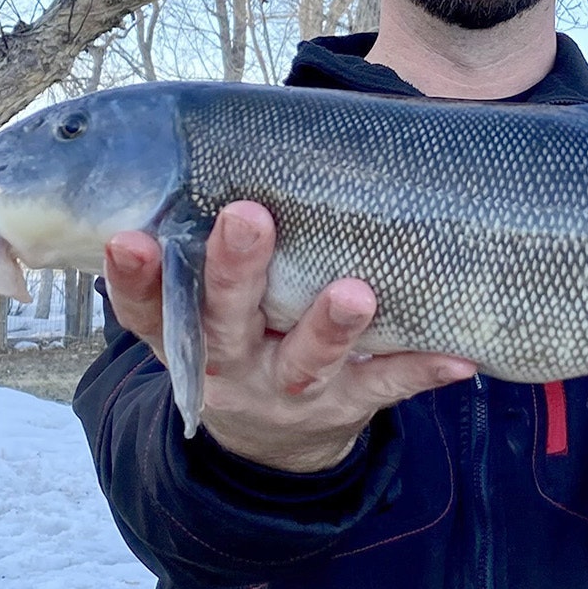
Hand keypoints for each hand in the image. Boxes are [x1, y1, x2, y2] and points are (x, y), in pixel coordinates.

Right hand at [102, 200, 476, 472]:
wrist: (271, 445)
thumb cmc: (243, 338)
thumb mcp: (205, 312)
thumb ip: (202, 251)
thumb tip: (219, 143)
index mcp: (186, 337)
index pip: (148, 308)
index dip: (135, 277)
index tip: (129, 238)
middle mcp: (230, 366)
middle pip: (225, 323)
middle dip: (236, 273)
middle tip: (247, 219)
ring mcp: (288, 392)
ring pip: (306, 362)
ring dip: (331, 327)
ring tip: (355, 293)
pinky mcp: (346, 406)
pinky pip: (385, 387)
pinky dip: (421, 370)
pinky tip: (458, 356)